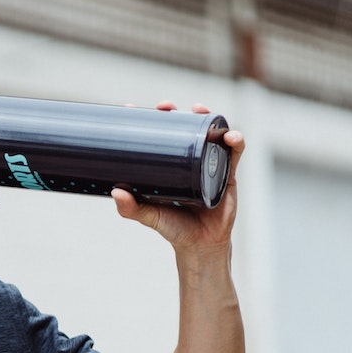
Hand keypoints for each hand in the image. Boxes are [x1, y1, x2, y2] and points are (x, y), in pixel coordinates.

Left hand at [110, 101, 243, 253]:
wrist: (201, 245)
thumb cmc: (174, 228)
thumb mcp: (149, 216)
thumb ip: (131, 207)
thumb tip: (115, 192)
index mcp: (170, 166)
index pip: (158, 137)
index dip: (148, 121)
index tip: (132, 108)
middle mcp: (189, 161)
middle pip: (184, 129)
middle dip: (176, 113)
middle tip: (166, 107)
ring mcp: (209, 164)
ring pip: (210, 134)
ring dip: (207, 117)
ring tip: (198, 109)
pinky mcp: (228, 173)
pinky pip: (235, 153)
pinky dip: (236, 141)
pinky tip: (230, 136)